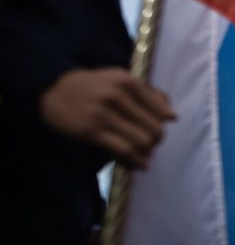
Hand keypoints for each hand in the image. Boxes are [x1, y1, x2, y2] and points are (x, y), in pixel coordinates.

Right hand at [39, 68, 175, 168]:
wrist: (52, 89)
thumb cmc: (93, 86)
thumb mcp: (119, 80)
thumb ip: (147, 94)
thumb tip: (173, 116)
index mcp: (128, 82)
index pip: (161, 111)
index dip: (163, 125)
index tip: (158, 130)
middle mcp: (117, 96)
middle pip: (154, 129)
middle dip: (156, 141)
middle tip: (151, 145)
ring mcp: (104, 114)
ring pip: (142, 142)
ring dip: (147, 153)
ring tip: (144, 155)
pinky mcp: (92, 132)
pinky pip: (124, 151)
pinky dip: (136, 161)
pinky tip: (139, 165)